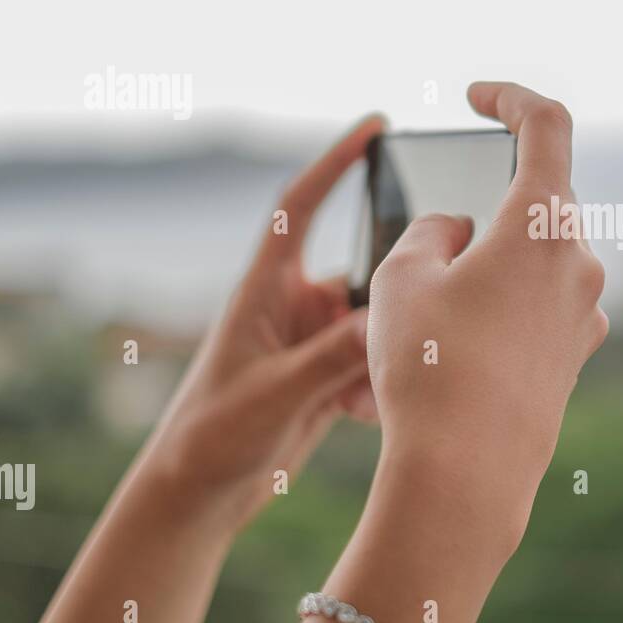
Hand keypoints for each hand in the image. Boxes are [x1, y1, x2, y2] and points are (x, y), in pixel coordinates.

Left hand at [144, 116, 384, 530]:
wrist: (197, 496)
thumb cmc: (211, 437)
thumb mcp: (273, 395)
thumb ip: (331, 358)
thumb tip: (391, 322)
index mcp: (264, 289)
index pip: (302, 206)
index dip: (336, 161)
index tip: (376, 125)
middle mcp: (293, 306)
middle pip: (362, 273)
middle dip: (393, 291)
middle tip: (426, 306)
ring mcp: (313, 341)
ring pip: (376, 324)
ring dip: (386, 353)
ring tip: (380, 389)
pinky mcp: (327, 375)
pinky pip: (374, 363)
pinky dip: (381, 385)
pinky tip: (367, 415)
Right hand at [365, 83, 607, 548]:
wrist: (465, 478)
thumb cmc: (429, 370)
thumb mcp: (402, 278)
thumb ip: (431, 231)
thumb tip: (459, 230)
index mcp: (544, 225)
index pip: (548, 126)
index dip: (512, 97)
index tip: (477, 96)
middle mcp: (580, 264)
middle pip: (536, 202)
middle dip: (483, 205)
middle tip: (428, 244)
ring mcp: (585, 314)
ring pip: (534, 259)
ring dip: (490, 262)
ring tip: (432, 310)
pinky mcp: (576, 356)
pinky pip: (539, 306)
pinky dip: (502, 303)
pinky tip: (458, 346)